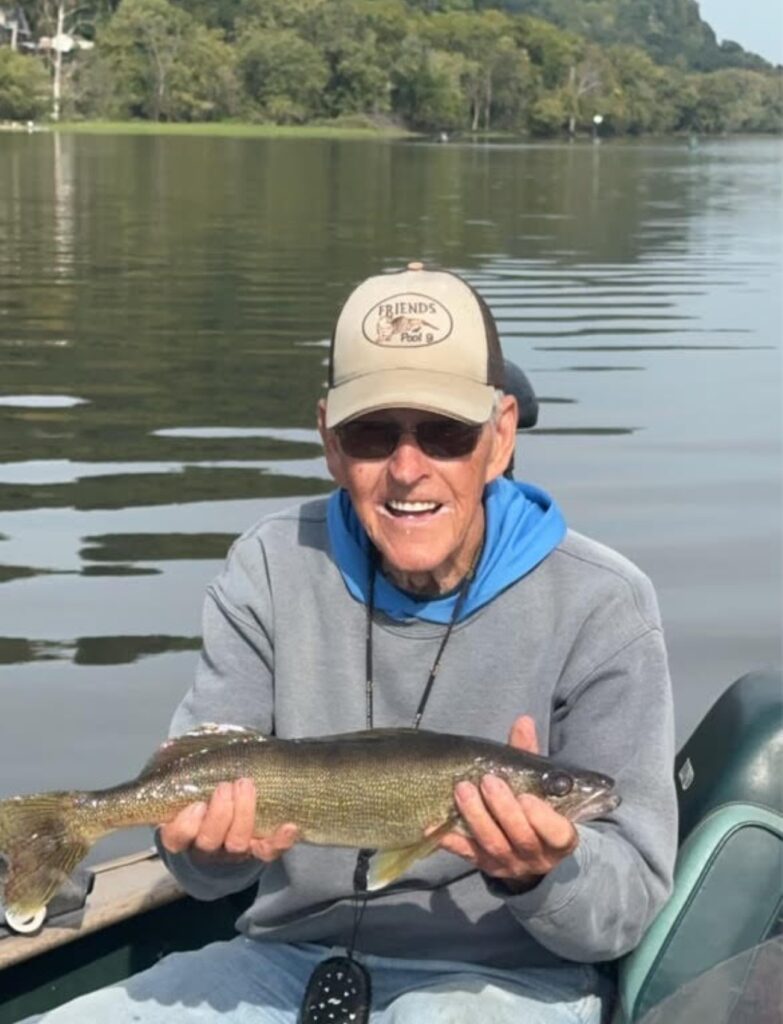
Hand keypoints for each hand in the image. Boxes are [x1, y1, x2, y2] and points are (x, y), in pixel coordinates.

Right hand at [159, 778, 298, 862]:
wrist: (226, 823)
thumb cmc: (202, 794)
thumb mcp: (186, 784)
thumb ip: (179, 770)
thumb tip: (167, 745)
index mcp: (182, 833)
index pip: (177, 838)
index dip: (185, 825)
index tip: (197, 805)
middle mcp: (206, 846)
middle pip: (209, 840)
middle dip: (220, 813)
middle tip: (226, 786)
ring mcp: (233, 851)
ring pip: (237, 843)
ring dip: (244, 814)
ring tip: (246, 784)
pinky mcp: (258, 849)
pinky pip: (269, 851)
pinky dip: (280, 840)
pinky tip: (289, 826)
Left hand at [438, 716, 577, 887]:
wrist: (527, 850)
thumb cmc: (533, 807)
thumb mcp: (536, 783)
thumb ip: (529, 755)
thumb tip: (523, 721)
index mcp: (559, 837)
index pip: (558, 834)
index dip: (542, 819)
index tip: (525, 796)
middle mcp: (537, 856)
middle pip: (521, 838)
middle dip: (503, 810)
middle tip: (487, 781)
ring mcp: (509, 863)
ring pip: (493, 845)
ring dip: (476, 818)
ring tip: (462, 790)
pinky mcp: (484, 865)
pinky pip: (465, 854)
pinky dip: (449, 840)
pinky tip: (433, 824)